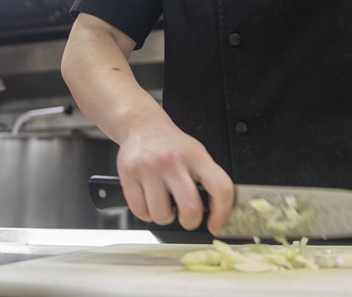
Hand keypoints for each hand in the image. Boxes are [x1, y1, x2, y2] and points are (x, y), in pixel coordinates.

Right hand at [116, 120, 233, 234]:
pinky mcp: (129, 175)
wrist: (142, 126)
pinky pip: (140, 212)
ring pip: (161, 215)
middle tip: (187, 217)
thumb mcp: (197, 154)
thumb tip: (220, 212)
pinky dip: (146, 213)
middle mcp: (173, 162)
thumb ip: (208, 179)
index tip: (216, 224)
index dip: (222, 213)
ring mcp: (149, 169)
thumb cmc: (172, 145)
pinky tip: (149, 199)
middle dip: (190, 221)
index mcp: (196, 157)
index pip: (220, 188)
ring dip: (165, 216)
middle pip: (190, 208)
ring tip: (164, 202)